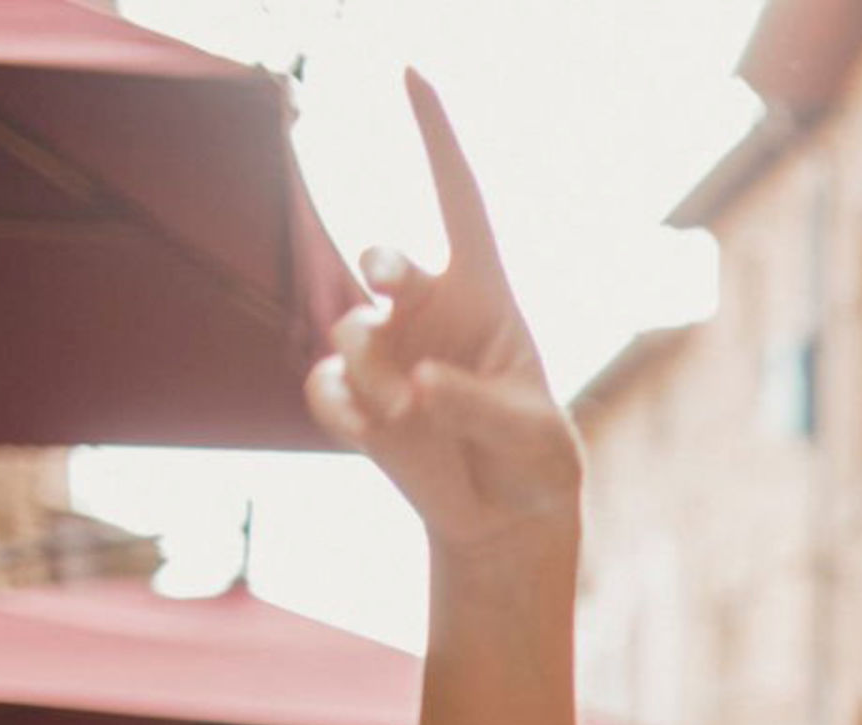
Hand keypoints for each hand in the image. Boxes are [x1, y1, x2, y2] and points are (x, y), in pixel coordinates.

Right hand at [305, 74, 581, 556]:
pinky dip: (349, 416)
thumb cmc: (534, 460)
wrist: (502, 515)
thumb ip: (482, 407)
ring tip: (418, 418)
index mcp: (483, 293)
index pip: (458, 199)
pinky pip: (326, 390)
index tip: (412, 72)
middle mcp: (426, 309)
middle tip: (392, 280)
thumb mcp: (534, 439)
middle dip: (383, 267)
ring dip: (381, 379)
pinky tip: (380, 439)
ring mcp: (384, 349)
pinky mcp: (352, 396)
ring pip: (352, 335)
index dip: (435, 137)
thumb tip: (417, 384)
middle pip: (383, 260)